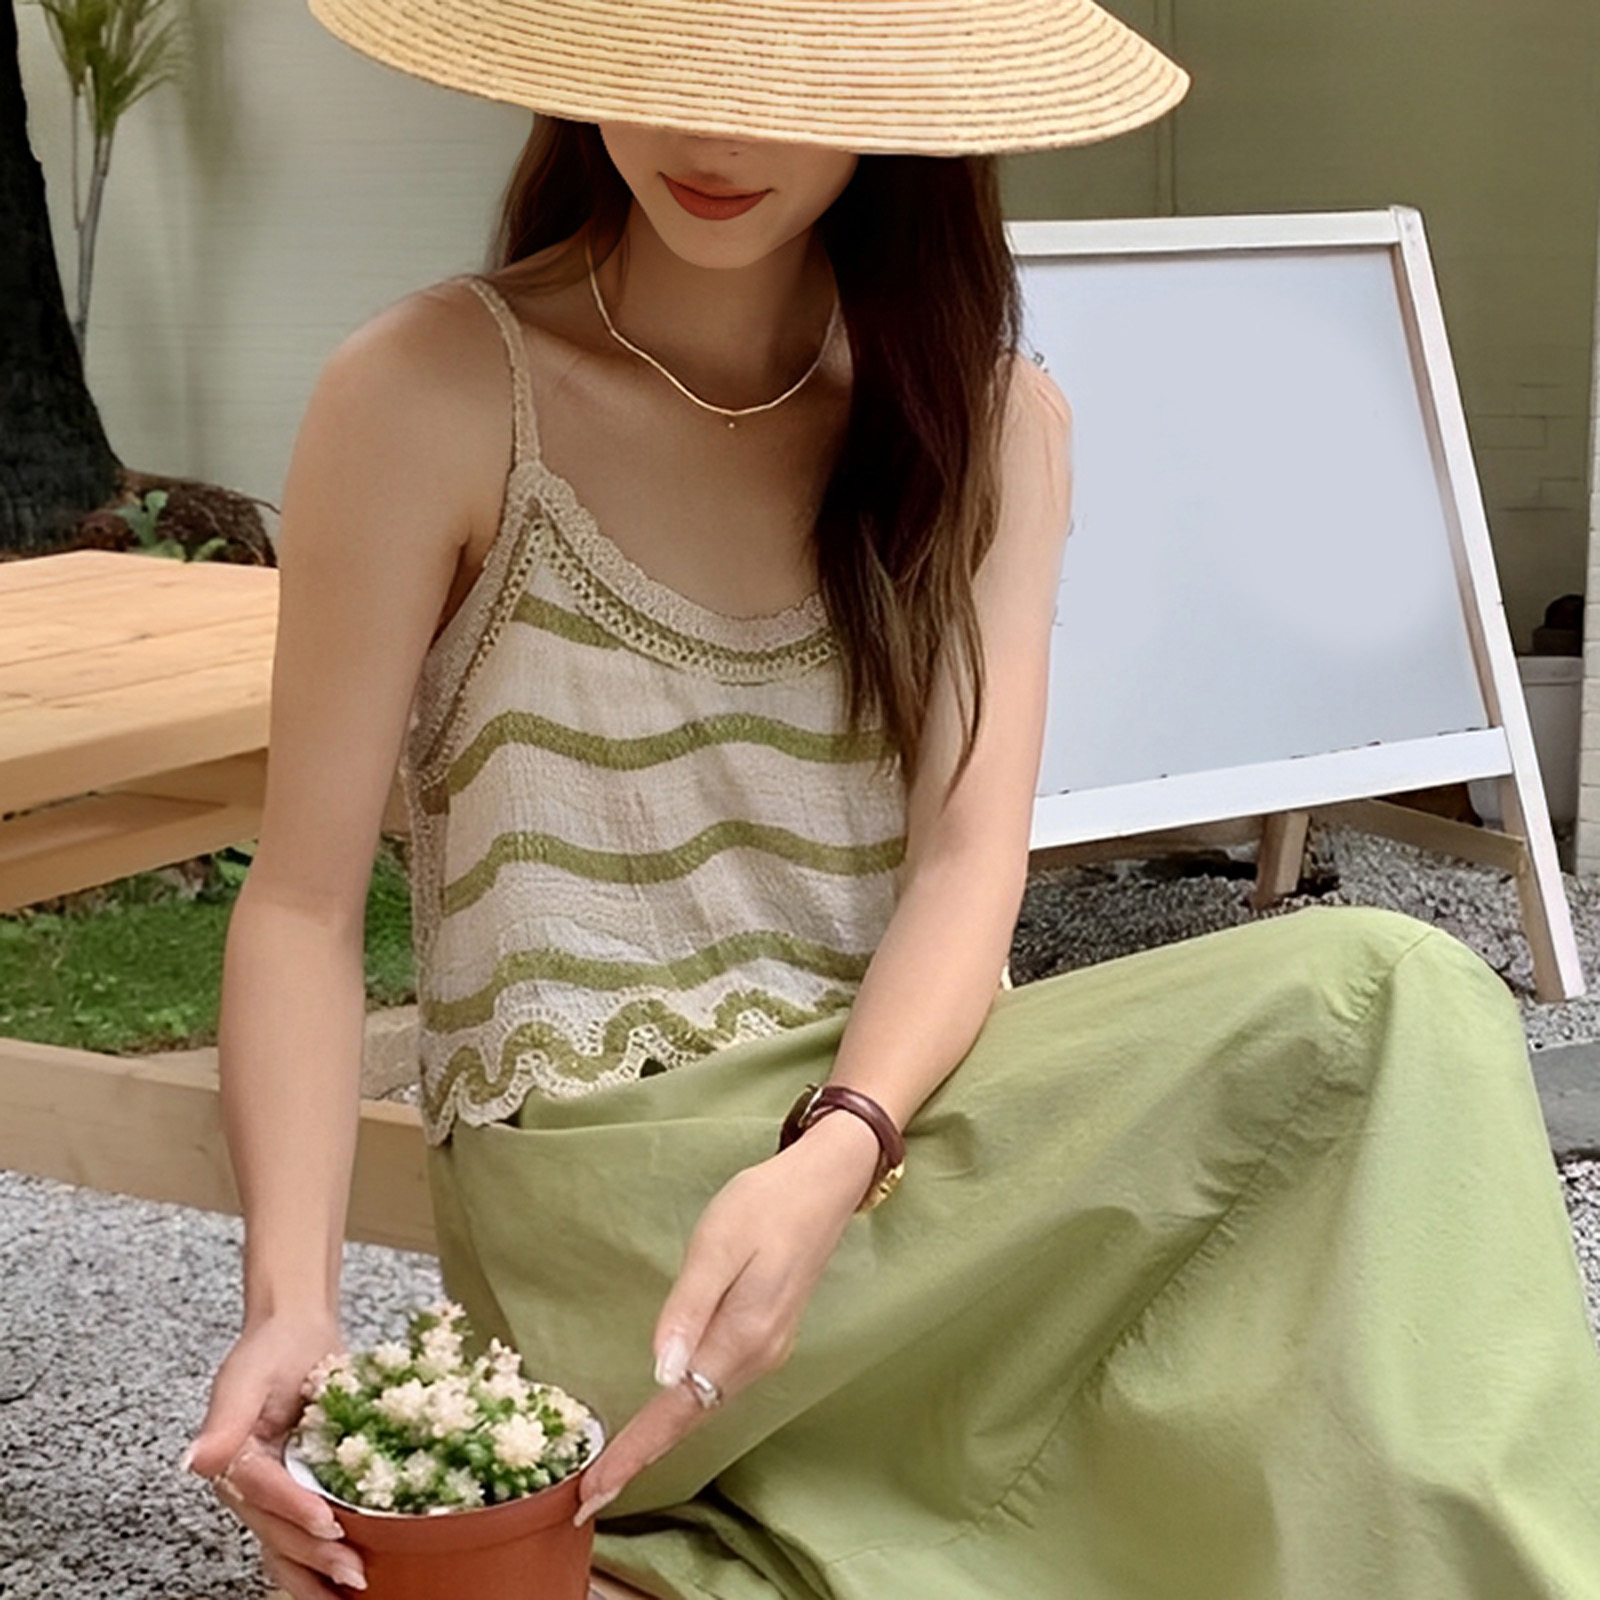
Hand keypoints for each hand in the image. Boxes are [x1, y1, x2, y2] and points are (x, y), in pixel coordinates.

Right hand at [182, 1312, 368, 1596]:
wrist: (296, 1331)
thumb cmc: (272, 1346)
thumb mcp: (247, 1374)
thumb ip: (224, 1419)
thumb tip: (194, 1459)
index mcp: (231, 1460)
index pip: (263, 1492)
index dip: (293, 1509)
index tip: (327, 1523)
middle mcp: (248, 1485)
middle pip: (275, 1530)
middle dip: (311, 1555)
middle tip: (352, 1571)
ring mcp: (272, 1492)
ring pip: (284, 1545)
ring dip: (314, 1571)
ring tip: (351, 1589)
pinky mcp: (297, 1491)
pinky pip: (299, 1536)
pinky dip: (317, 1562)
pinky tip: (343, 1583)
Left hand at [573, 1109, 881, 1524]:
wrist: (822, 1185)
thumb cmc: (764, 1205)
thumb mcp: (717, 1244)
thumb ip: (688, 1309)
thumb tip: (662, 1374)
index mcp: (742, 1337)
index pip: (677, 1410)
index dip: (635, 1452)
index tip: (594, 1493)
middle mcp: (757, 1357)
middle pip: (690, 1420)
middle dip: (642, 1457)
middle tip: (591, 1495)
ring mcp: (766, 1351)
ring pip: (705, 1406)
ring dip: (661, 1438)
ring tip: (616, 1466)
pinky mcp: (766, 1337)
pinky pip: (717, 1387)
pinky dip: (683, 1412)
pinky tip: (663, 1416)